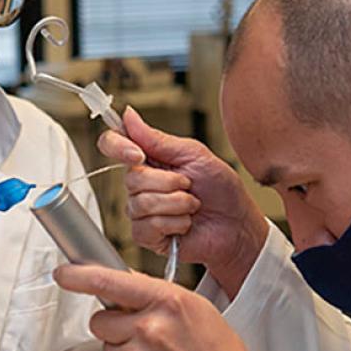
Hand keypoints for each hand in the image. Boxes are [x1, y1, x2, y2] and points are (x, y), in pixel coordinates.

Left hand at [54, 264, 251, 350]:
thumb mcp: (194, 307)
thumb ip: (155, 295)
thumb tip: (124, 285)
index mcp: (165, 301)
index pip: (109, 282)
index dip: (79, 276)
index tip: (64, 274)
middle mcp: (149, 328)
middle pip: (100, 320)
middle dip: (114, 325)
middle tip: (142, 334)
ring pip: (108, 348)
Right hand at [100, 107, 267, 296]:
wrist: (237, 224)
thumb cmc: (221, 189)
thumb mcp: (194, 154)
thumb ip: (157, 138)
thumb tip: (128, 115)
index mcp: (149, 159)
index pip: (113, 145)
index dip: (118, 147)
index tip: (138, 155)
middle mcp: (141, 184)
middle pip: (131, 178)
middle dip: (170, 182)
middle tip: (189, 186)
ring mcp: (141, 211)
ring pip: (141, 203)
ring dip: (177, 204)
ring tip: (191, 206)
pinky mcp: (146, 235)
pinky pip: (148, 226)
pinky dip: (175, 223)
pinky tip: (185, 223)